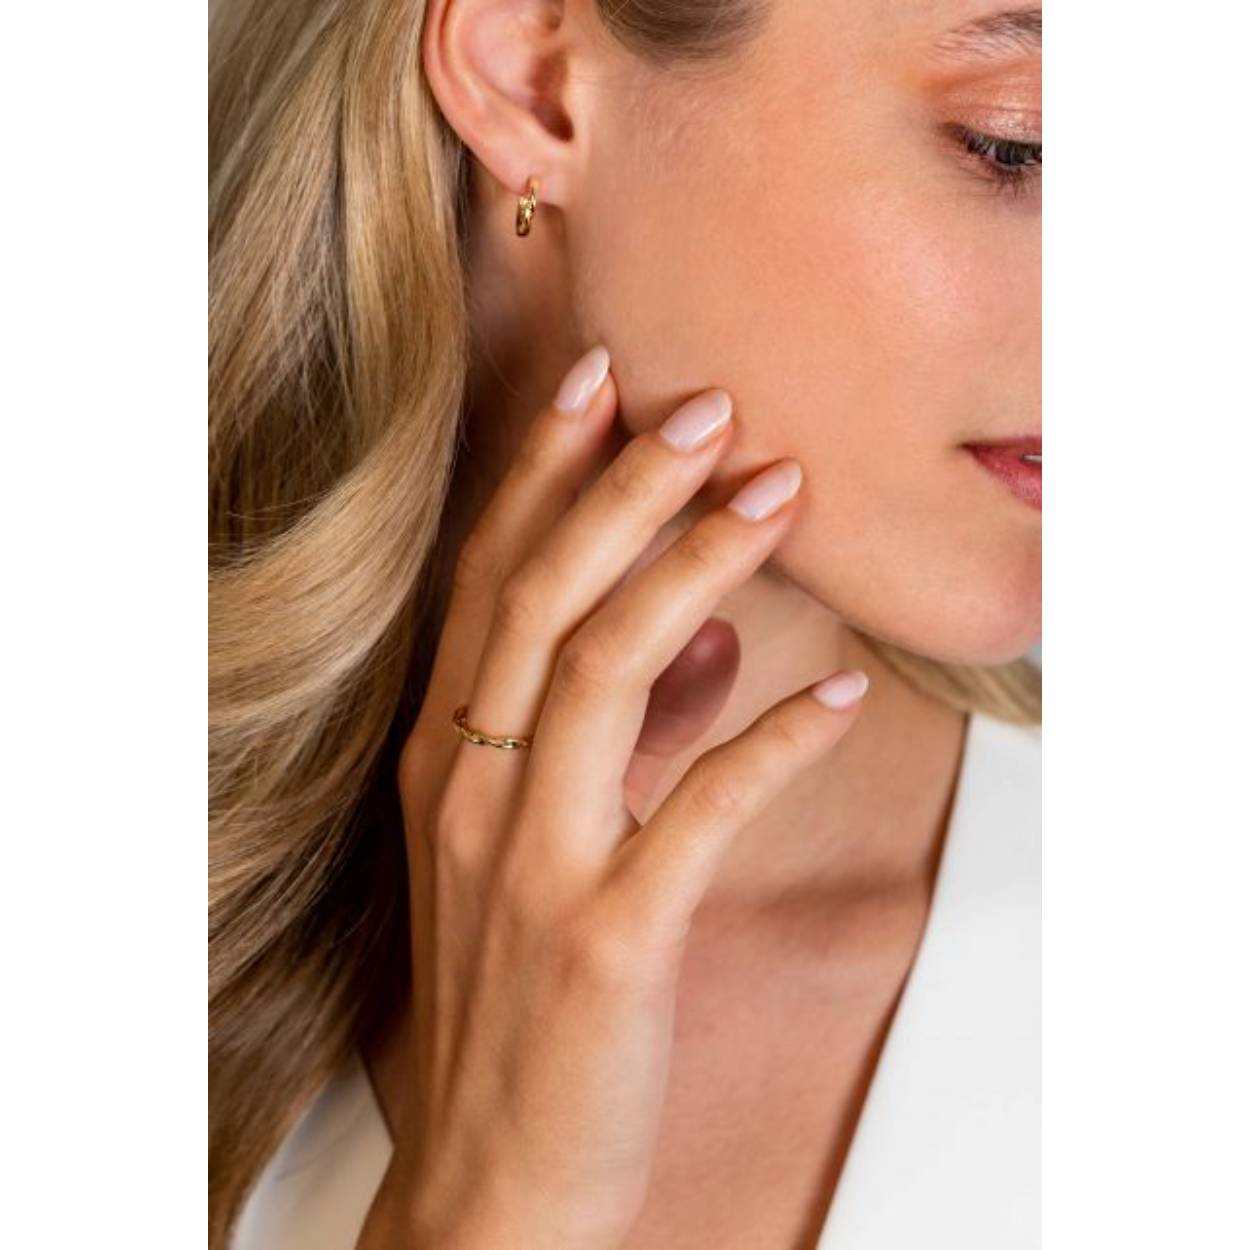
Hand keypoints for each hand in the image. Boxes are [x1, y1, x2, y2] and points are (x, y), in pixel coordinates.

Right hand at [355, 347, 868, 1249]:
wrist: (492, 1171)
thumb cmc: (520, 993)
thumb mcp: (541, 846)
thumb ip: (615, 736)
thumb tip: (696, 636)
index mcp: (445, 758)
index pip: (490, 582)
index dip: (542, 475)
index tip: (600, 383)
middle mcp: (471, 790)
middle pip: (542, 599)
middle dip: (623, 488)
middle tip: (708, 408)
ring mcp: (530, 863)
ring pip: (606, 673)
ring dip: (696, 571)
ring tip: (778, 497)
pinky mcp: (606, 938)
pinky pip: (698, 811)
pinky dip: (771, 744)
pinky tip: (837, 697)